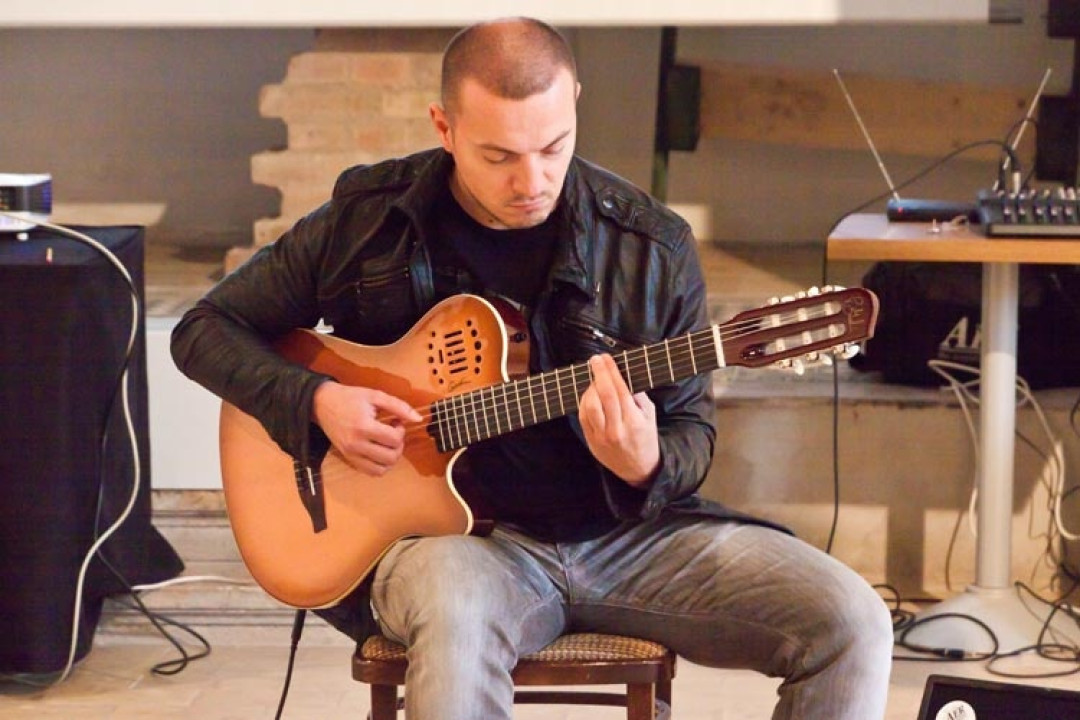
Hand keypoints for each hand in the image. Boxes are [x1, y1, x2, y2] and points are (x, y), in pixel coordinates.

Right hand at [312, 381, 421, 475]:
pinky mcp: (348, 459)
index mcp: (363, 426)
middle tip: (393, 433)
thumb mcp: (375, 396)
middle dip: (398, 445)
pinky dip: (381, 465)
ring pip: (382, 469)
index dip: (401, 430)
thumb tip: (418, 419)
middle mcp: (356, 444)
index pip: (394, 439)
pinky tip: (379, 450)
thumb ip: (399, 406)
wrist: (322, 404)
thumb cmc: (349, 398)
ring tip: (386, 443)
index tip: (396, 421)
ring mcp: (351, 454)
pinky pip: (371, 472)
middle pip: (391, 457)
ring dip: (391, 457)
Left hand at [578, 354, 659, 487]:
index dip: (611, 371)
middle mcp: (616, 430)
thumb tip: (624, 375)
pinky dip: (584, 402)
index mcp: (634, 422)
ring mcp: (602, 437)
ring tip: (595, 379)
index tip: (606, 358)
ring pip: (590, 406)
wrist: (638, 468)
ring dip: (590, 388)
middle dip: (598, 374)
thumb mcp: (650, 416)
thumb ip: (638, 397)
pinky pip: (583, 416)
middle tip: (596, 360)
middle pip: (603, 396)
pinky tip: (589, 394)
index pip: (619, 391)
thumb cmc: (645, 437)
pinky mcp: (591, 441)